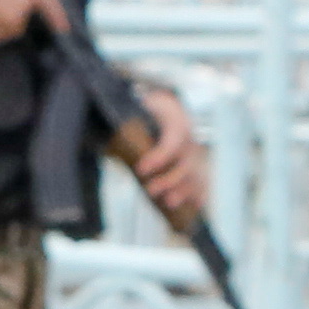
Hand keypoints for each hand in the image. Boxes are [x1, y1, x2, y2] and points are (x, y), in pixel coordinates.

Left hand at [119, 89, 211, 231]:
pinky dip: (199, 192)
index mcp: (175, 118)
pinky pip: (201, 178)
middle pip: (185, 161)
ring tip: (169, 203)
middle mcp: (189, 135)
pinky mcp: (194, 161)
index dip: (160, 156)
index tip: (140, 169)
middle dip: (169, 179)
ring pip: (194, 172)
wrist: (165, 103)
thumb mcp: (135, 108)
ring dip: (183, 190)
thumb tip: (107, 145)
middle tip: (150, 190)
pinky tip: (195, 205)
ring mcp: (194, 150)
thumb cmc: (145, 108)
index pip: (174, 139)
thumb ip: (124, 125)